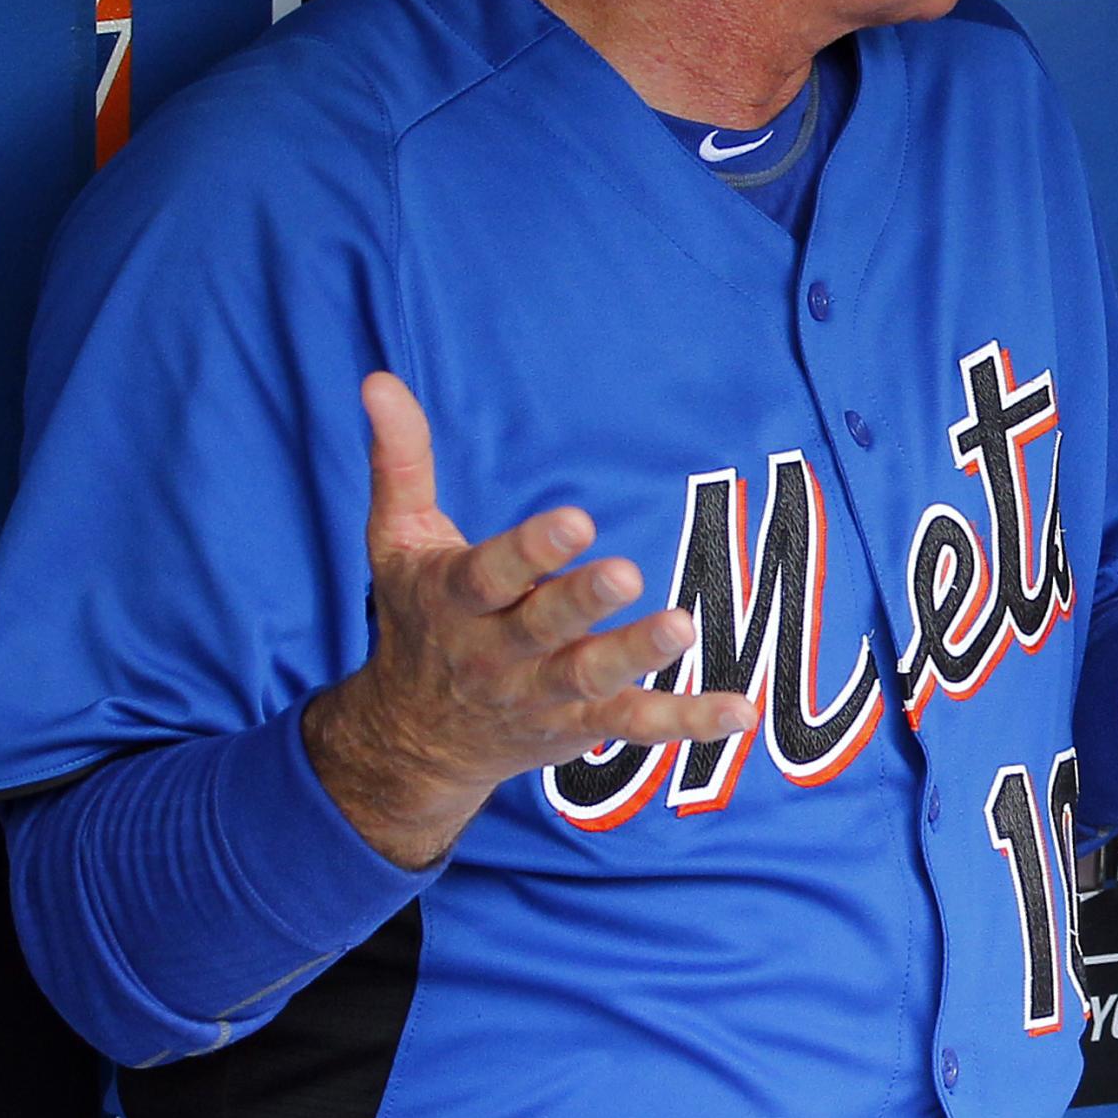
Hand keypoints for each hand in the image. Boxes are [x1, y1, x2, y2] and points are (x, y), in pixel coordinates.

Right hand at [301, 372, 755, 867]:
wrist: (413, 737)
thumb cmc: (419, 617)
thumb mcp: (397, 541)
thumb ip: (400, 463)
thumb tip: (378, 380)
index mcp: (455, 600)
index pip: (489, 574)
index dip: (530, 550)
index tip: (575, 519)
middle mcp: (496, 653)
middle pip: (541, 628)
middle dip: (581, 603)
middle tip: (626, 572)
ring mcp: (540, 694)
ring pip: (589, 678)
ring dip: (635, 656)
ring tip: (680, 627)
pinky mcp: (579, 724)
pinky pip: (636, 725)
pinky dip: (687, 722)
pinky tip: (740, 710)